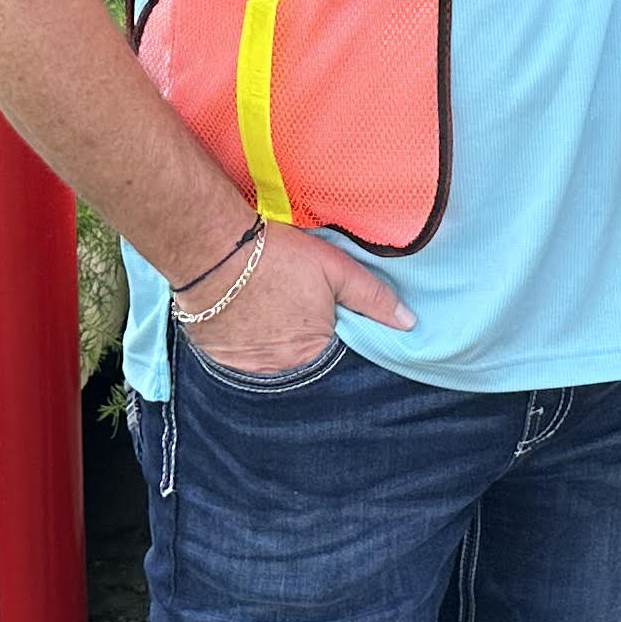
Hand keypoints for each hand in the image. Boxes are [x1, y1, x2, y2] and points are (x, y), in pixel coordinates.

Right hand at [176, 222, 414, 374]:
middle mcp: (282, 370)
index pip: (335, 356)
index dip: (331, 332)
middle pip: (302, 360)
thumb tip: (409, 322)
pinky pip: (240, 359)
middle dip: (303, 340)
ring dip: (273, 344)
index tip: (323, 313)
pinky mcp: (219, 360)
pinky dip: (245, 344)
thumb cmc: (276, 256)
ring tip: (268, 309)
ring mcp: (247, 369)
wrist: (211, 251)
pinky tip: (244, 318)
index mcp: (315, 352)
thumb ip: (372, 296)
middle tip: (292, 306)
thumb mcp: (334, 268)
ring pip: (271, 361)